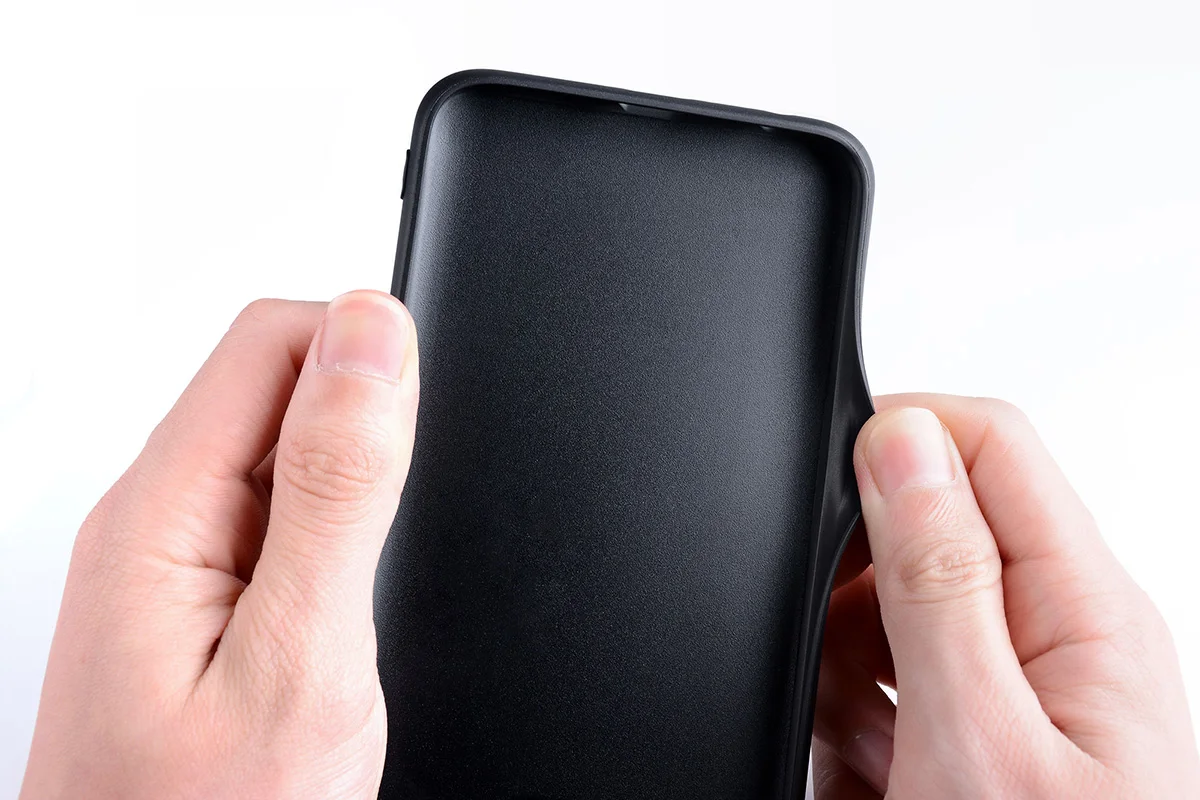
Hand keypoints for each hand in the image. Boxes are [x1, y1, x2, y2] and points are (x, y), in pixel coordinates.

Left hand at [21, 292, 418, 798]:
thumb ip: (336, 489)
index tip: (418, 429)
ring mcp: (175, 561)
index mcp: (162, 512)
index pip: (272, 340)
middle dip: (364, 426)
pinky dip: (338, 536)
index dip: (368, 351)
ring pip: (287, 449)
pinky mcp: (202, 596)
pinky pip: (282, 517)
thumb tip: (370, 340)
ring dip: (353, 488)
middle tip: (388, 533)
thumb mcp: (300, 655)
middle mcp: (156, 521)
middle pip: (279, 382)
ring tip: (362, 586)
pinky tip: (344, 607)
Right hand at [812, 395, 1199, 797]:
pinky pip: (892, 687)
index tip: (822, 509)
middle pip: (927, 529)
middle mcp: (1062, 639)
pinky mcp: (978, 740)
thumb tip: (901, 439)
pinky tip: (876, 782)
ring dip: (849, 675)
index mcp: (1087, 612)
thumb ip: (937, 582)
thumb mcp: (977, 737)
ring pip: (892, 615)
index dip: (893, 441)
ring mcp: (1017, 693)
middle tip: (843, 671)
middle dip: (854, 591)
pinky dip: (859, 728)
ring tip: (871, 757)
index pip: (988, 442)